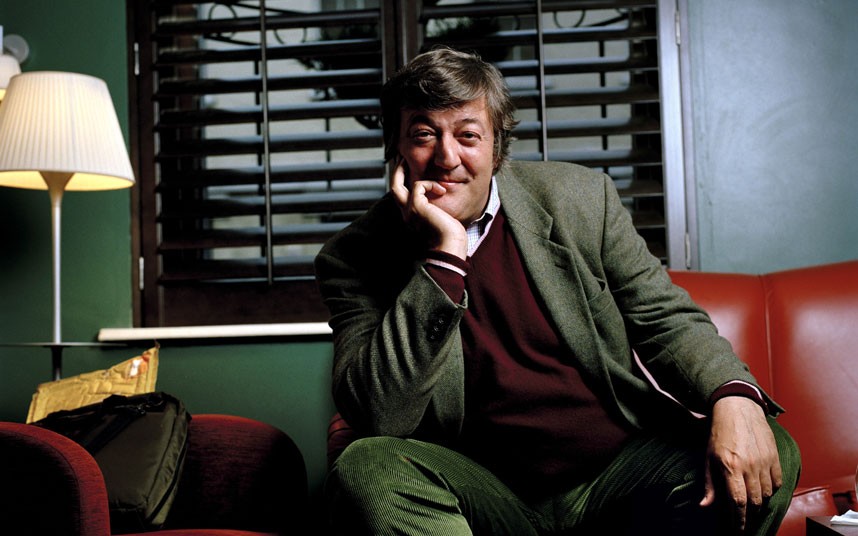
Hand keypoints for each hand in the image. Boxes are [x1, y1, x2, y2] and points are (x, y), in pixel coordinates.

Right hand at [389, 159, 467, 258]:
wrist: (450, 247)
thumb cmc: (451, 237)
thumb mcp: (441, 219)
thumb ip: (437, 208)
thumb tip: (443, 195)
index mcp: (412, 218)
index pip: (402, 197)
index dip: (404, 183)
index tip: (411, 171)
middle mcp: (406, 215)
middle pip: (393, 188)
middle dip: (397, 172)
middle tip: (402, 159)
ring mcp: (409, 211)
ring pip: (397, 185)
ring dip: (407, 172)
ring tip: (418, 166)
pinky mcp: (416, 206)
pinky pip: (419, 186)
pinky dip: (430, 184)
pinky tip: (441, 190)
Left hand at [700, 396, 781, 531]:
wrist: (738, 408)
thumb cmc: (719, 432)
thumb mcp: (708, 457)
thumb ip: (710, 484)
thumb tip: (705, 506)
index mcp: (730, 467)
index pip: (738, 503)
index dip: (740, 521)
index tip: (739, 531)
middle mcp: (749, 466)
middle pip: (755, 501)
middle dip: (750, 513)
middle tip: (744, 517)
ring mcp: (764, 461)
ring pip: (768, 493)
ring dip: (761, 501)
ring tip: (752, 500)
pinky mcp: (775, 456)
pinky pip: (778, 482)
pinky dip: (772, 488)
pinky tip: (763, 486)